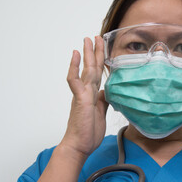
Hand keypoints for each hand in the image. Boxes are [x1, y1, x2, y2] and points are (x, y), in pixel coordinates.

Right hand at [60, 36, 108, 157]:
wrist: (80, 145)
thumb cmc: (88, 131)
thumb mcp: (101, 112)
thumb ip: (103, 100)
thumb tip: (106, 91)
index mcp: (93, 93)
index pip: (98, 72)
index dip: (100, 60)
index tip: (103, 48)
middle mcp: (87, 90)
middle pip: (92, 67)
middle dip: (95, 51)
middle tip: (96, 37)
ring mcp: (83, 93)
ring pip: (85, 69)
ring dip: (87, 54)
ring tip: (87, 40)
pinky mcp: (80, 98)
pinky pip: (75, 80)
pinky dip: (74, 67)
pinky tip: (75, 55)